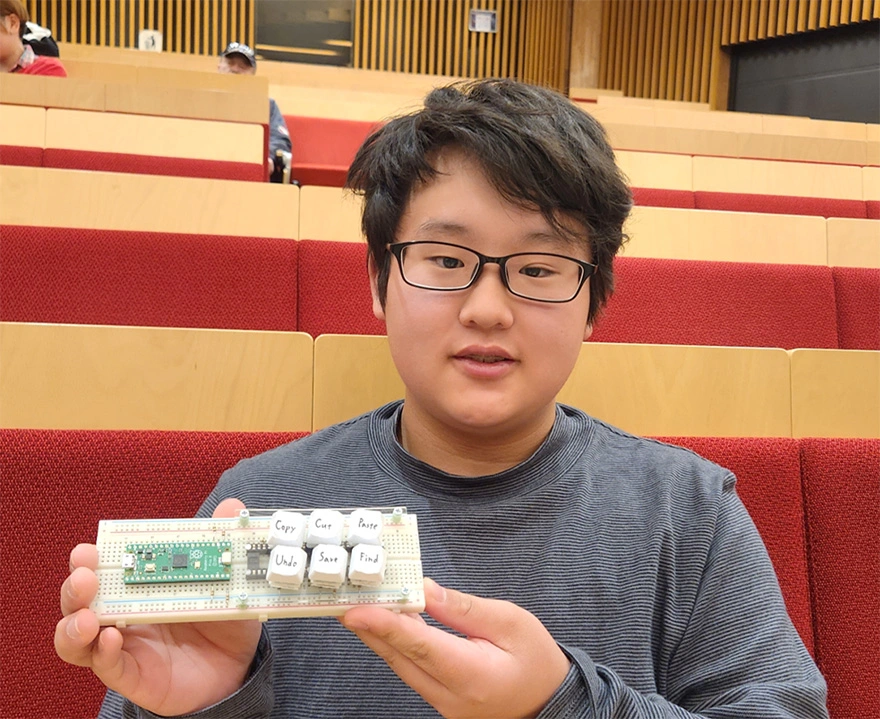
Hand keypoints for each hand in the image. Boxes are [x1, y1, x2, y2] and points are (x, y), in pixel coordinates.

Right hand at [54, 499, 261, 716]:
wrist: (236, 667)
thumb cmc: (223, 621)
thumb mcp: (228, 581)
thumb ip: (224, 545)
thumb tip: (231, 507)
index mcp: (139, 586)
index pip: (104, 569)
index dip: (90, 559)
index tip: (90, 549)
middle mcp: (123, 614)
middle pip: (80, 599)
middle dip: (76, 585)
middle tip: (86, 574)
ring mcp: (124, 645)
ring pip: (76, 637)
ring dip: (73, 624)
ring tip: (86, 616)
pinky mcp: (132, 674)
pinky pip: (107, 666)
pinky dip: (103, 653)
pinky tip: (112, 639)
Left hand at [340, 578, 569, 718]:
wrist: (550, 701)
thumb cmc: (536, 660)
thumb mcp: (511, 621)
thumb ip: (464, 608)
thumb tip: (425, 588)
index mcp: (474, 676)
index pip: (421, 646)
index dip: (386, 626)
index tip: (357, 611)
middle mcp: (453, 697)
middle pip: (402, 659)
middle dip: (371, 628)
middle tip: (345, 600)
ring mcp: (444, 705)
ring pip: (402, 667)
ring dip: (380, 637)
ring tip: (359, 607)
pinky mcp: (441, 702)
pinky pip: (411, 672)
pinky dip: (397, 648)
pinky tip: (388, 627)